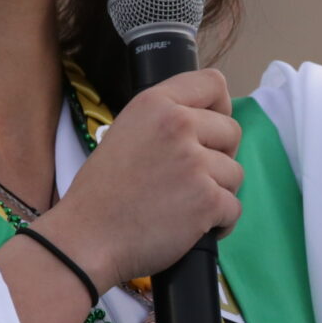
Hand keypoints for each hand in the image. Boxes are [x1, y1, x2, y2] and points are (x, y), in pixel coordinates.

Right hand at [37, 68, 241, 284]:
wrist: (86, 239)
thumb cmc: (102, 194)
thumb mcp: (125, 133)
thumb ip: (164, 121)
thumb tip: (206, 125)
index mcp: (156, 103)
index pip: (213, 83)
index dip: (219, 109)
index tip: (211, 130)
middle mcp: (178, 125)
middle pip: (232, 131)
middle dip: (220, 157)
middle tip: (191, 178)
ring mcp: (195, 163)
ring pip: (235, 173)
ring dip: (218, 192)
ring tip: (184, 206)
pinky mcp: (207, 200)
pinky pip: (234, 208)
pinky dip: (220, 223)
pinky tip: (195, 228)